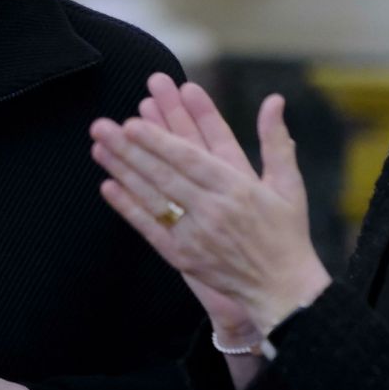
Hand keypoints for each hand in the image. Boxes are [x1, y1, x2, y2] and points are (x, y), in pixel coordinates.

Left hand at [90, 90, 330, 334]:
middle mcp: (213, 210)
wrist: (282, 290)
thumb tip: (274, 99)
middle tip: (102, 126)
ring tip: (99, 147)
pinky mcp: (182, 257)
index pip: (190, 159)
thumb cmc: (286, 233)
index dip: (160, 140)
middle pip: (163, 174)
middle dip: (130, 148)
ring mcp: (194, 235)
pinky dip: (127, 208)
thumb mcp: (289, 184)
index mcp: (237, 189)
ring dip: (122, 171)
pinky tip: (108, 186)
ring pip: (151, 197)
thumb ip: (276, 141)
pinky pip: (150, 228)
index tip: (134, 122)